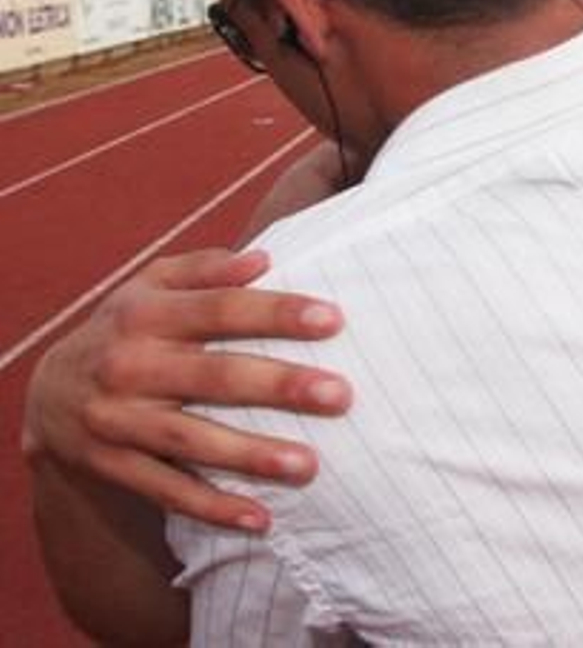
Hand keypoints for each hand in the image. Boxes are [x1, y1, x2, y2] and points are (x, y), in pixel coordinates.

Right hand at [22, 249, 350, 530]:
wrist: (47, 391)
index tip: (333, 320)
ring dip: (251, 455)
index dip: (277, 313)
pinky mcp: (110, 464)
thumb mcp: (151, 285)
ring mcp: (118, 419)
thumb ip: (206, 269)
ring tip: (309, 465)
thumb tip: (263, 259)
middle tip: (340, 395)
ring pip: (191, 440)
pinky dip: (211, 506)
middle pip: (214, 376)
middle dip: (279, 385)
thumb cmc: (127, 327)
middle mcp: (130, 366)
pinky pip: (165, 490)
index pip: (221, 309)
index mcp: (146, 314)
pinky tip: (259, 518)